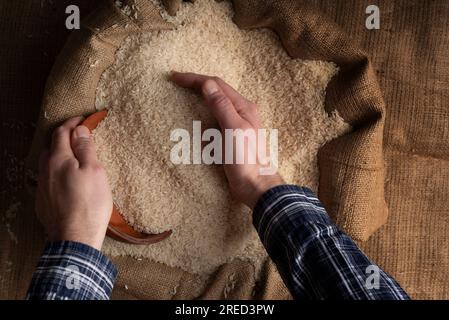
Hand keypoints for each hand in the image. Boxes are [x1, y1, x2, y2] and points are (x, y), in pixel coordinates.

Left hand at [36, 117, 112, 249]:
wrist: (75, 238)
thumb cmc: (89, 203)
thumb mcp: (95, 171)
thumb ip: (85, 148)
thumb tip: (80, 129)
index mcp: (58, 159)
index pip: (61, 132)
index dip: (72, 123)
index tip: (83, 119)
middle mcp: (45, 170)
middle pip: (52, 147)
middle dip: (64, 138)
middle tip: (80, 137)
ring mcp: (42, 187)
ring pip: (48, 164)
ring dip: (60, 156)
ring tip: (74, 158)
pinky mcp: (43, 202)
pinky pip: (48, 180)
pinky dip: (58, 173)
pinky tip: (68, 181)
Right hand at [171, 72, 283, 207]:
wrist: (255, 185)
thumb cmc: (246, 159)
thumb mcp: (233, 129)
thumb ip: (221, 106)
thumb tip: (207, 83)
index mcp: (243, 106)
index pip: (216, 84)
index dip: (195, 79)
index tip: (175, 77)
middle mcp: (242, 111)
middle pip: (217, 90)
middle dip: (197, 84)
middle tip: (177, 80)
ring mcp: (237, 124)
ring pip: (216, 103)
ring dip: (200, 95)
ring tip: (184, 92)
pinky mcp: (232, 136)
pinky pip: (216, 118)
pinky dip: (204, 112)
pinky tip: (197, 114)